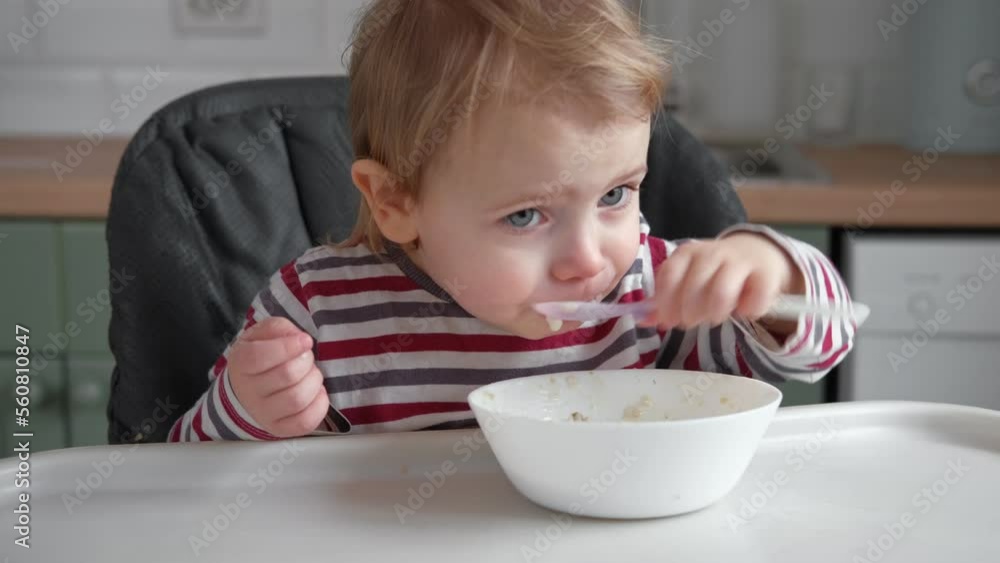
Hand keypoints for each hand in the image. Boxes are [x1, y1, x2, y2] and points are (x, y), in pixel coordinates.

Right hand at [227, 317, 329, 436]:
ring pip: (298, 399)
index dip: (289, 346)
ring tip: (310, 374)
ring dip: (314, 381)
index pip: (260, 356)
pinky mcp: (280, 429)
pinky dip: (320, 404)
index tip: (305, 341)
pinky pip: (305, 422)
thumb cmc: (261, 358)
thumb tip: (299, 339)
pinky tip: (315, 392)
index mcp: (241, 362)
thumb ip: (279, 328)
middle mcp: (249, 391)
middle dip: (306, 361)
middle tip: (306, 357)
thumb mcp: (262, 334)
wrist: (247, 391)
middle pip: (287, 375)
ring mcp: (264, 414)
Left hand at [640, 233, 804, 330]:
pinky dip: (748, 310)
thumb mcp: (686, 281)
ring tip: (716, 317)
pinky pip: (756, 296)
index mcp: (687, 254)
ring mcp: (740, 261)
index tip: (669, 320)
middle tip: (694, 321)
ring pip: (721, 290)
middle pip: (694, 286)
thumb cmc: (713, 274)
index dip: (666, 302)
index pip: (670, 275)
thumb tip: (642, 320)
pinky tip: (744, 311)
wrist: (755, 254)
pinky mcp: (765, 273)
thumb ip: (666, 301)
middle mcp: (711, 253)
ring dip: (715, 311)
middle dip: (690, 311)